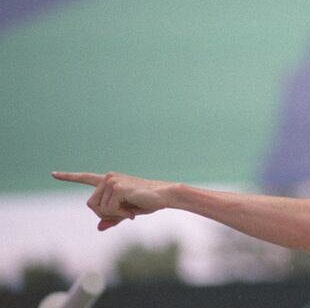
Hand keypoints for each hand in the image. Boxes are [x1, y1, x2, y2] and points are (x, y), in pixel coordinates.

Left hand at [52, 171, 173, 230]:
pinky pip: (109, 209)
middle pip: (91, 205)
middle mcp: (108, 178)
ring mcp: (112, 181)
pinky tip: (132, 211)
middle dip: (106, 214)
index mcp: (109, 181)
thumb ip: (112, 218)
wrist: (165, 196)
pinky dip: (120, 215)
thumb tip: (99, 227)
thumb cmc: (148, 202)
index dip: (69, 177)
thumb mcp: (127, 212)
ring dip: (115, 215)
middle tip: (125, 214)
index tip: (53, 174)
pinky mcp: (117, 187)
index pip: (85, 178)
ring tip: (131, 210)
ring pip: (99, 209)